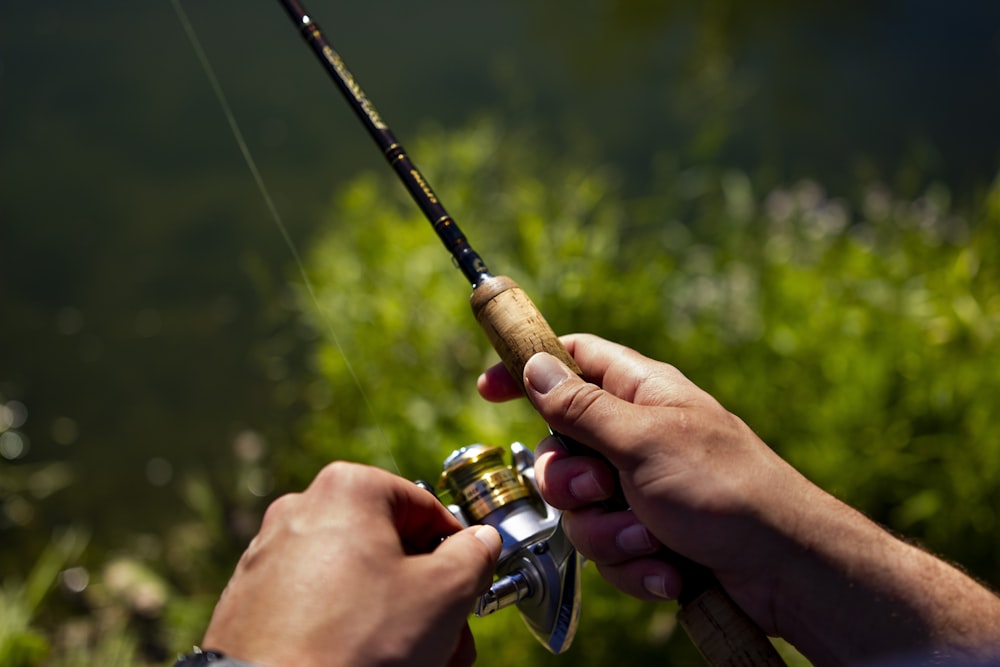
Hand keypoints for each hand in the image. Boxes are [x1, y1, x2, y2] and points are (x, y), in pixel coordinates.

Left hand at [202, 462, 501, 666]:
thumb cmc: (356, 643)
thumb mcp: (443, 594)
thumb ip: (474, 556)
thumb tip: (481, 543)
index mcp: (349, 489)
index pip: (428, 510)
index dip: (458, 552)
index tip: (470, 588)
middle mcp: (301, 510)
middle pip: (391, 549)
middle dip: (428, 597)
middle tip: (450, 639)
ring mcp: (270, 555)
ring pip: (357, 581)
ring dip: (395, 618)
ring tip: (419, 660)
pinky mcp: (251, 600)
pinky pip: (319, 605)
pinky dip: (350, 628)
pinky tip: (369, 661)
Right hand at [478, 333, 813, 628]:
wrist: (783, 569)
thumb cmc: (724, 488)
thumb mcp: (644, 440)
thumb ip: (581, 407)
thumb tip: (534, 366)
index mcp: (640, 394)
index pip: (572, 361)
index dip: (528, 370)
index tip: (487, 391)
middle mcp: (636, 437)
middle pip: (561, 448)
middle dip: (571, 482)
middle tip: (599, 488)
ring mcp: (642, 488)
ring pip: (581, 509)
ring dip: (609, 532)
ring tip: (652, 537)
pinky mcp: (650, 534)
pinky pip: (609, 548)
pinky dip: (634, 563)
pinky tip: (668, 568)